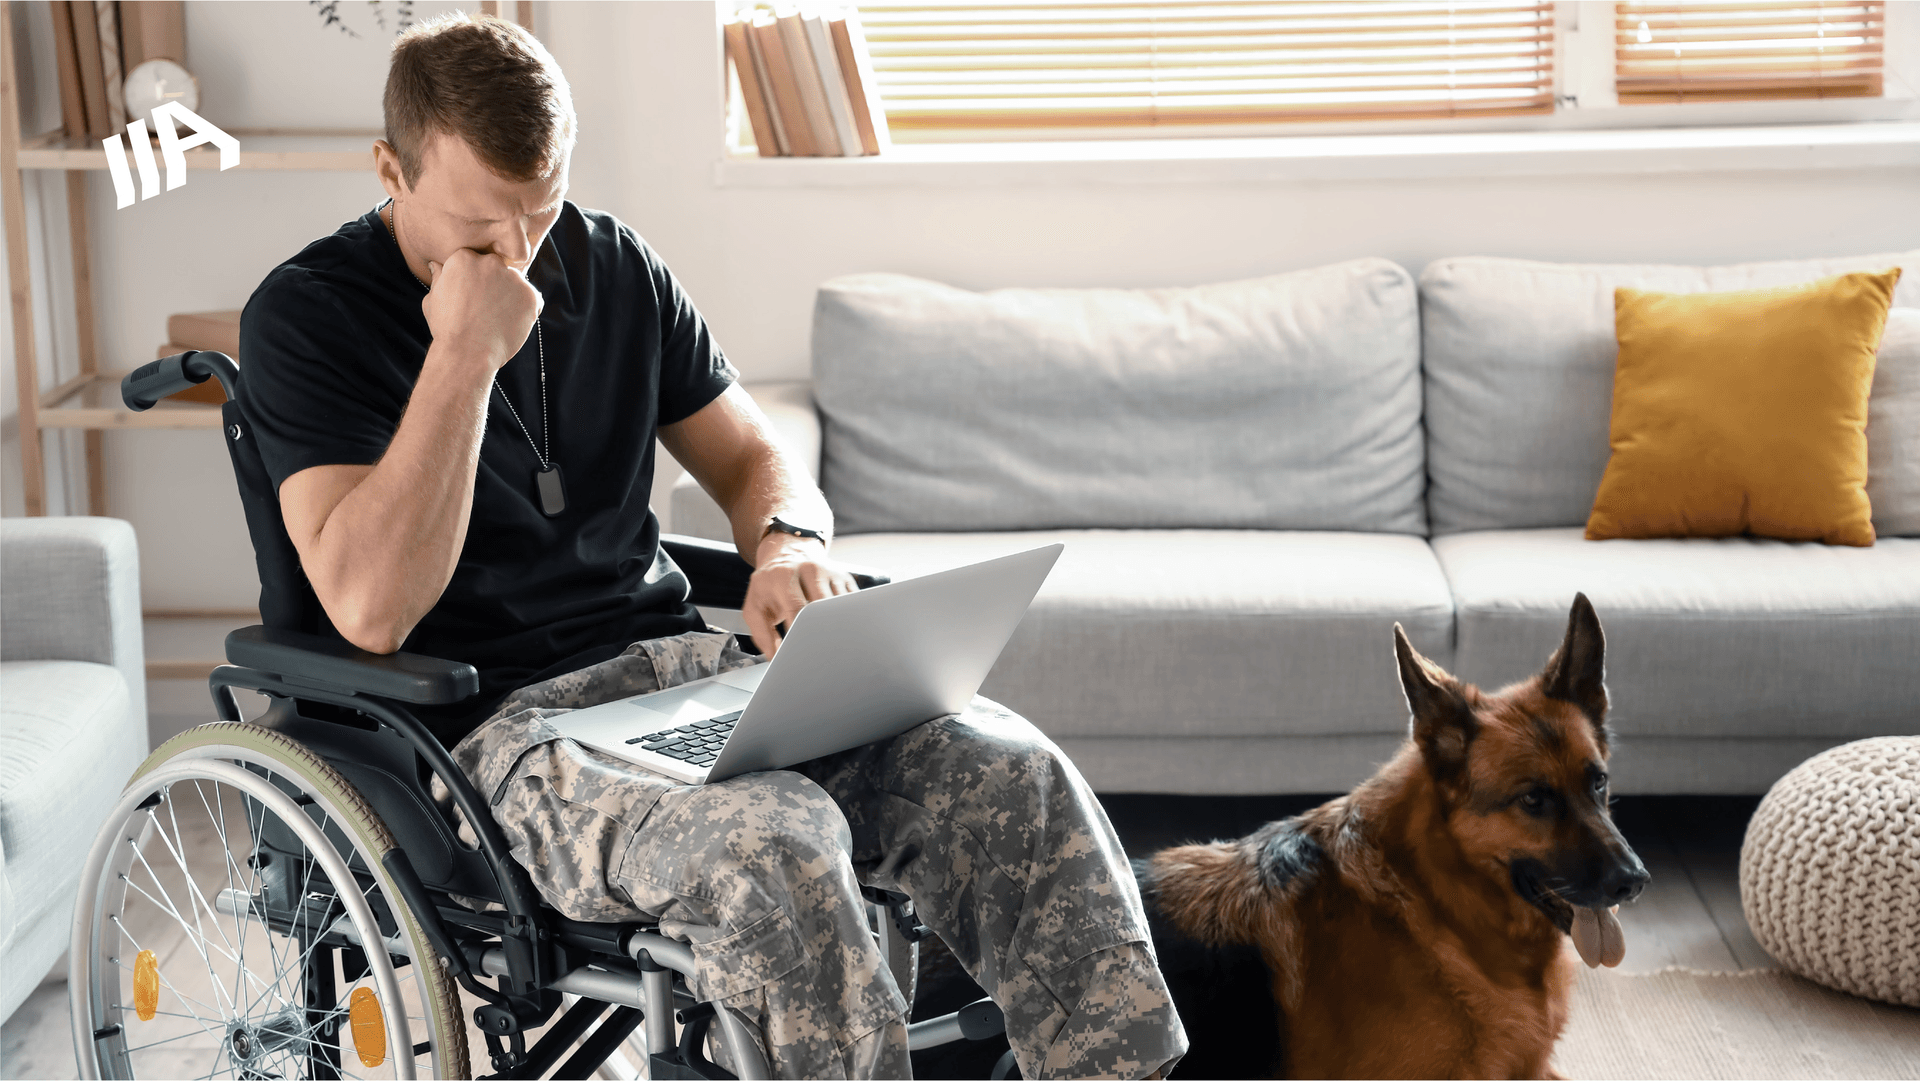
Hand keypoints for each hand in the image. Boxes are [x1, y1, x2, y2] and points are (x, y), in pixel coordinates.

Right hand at [421, 247, 542, 370]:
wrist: (467, 352)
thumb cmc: (446, 328)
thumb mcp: (432, 299)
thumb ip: (439, 278)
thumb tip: (438, 265)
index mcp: (464, 257)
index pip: (475, 260)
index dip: (473, 280)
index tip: (470, 297)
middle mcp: (491, 262)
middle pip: (497, 268)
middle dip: (493, 284)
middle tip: (485, 308)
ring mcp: (514, 278)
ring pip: (516, 283)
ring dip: (510, 296)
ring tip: (496, 318)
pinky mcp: (531, 295)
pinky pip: (533, 300)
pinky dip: (526, 311)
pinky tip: (511, 324)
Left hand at [743, 534, 857, 655]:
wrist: (787, 552)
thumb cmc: (770, 582)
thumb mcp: (755, 606)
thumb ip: (762, 634)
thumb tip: (776, 658)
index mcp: (784, 576)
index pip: (798, 609)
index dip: (801, 633)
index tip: (802, 652)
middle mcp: (809, 570)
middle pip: (824, 607)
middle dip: (823, 632)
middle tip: (819, 652)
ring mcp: (830, 571)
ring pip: (842, 605)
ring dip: (837, 626)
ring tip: (830, 642)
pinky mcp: (844, 576)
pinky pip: (852, 602)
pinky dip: (848, 618)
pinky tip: (839, 627)